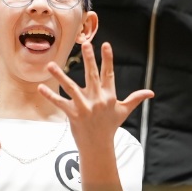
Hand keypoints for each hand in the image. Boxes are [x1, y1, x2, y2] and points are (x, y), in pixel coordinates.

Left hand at [39, 41, 153, 148]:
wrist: (99, 146)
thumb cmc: (110, 126)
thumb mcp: (123, 111)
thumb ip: (135, 99)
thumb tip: (151, 93)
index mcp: (109, 96)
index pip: (108, 74)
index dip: (107, 59)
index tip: (106, 44)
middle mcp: (97, 99)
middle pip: (92, 75)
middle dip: (89, 59)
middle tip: (85, 43)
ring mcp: (85, 107)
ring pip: (71, 87)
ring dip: (60, 76)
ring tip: (50, 64)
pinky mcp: (73, 114)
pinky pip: (60, 103)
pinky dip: (50, 95)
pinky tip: (40, 87)